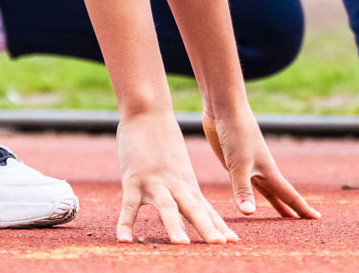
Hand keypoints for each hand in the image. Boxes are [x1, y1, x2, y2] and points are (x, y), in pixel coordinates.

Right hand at [115, 111, 236, 243]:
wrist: (148, 113)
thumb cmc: (162, 139)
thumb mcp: (178, 166)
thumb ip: (182, 186)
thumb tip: (188, 200)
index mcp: (187, 184)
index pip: (207, 209)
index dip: (220, 226)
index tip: (234, 241)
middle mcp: (175, 186)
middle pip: (194, 210)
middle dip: (207, 229)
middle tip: (220, 245)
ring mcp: (155, 183)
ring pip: (166, 208)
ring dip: (174, 227)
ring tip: (182, 245)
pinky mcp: (133, 180)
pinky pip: (129, 206)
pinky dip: (125, 223)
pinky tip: (124, 240)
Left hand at [202, 103, 319, 219]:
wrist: (225, 109)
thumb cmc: (236, 133)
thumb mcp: (238, 164)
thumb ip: (243, 189)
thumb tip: (250, 214)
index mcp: (268, 171)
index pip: (289, 195)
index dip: (302, 209)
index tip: (317, 219)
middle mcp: (262, 170)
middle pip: (281, 194)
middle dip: (292, 209)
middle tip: (305, 222)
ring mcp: (249, 166)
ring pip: (266, 190)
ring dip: (276, 203)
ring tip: (285, 215)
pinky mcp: (235, 162)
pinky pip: (248, 184)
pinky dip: (253, 194)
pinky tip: (252, 196)